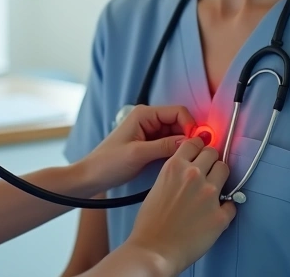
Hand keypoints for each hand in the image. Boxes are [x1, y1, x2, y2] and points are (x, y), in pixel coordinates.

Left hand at [77, 105, 195, 192]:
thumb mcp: (138, 154)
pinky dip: (176, 151)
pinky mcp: (150, 144)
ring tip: (189, 160)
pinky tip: (179, 162)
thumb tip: (191, 141)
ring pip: (176, 134)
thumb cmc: (108, 163)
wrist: (91, 177)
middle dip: (189, 135)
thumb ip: (165, 146)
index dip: (190, 125)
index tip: (197, 143)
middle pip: (179, 122)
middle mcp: (149, 119)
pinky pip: (170, 143)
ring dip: (183, 144)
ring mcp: (149, 132)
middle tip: (196, 154)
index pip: (178, 112)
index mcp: (144, 114)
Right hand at [125, 137, 236, 273]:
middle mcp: (194, 175)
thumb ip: (174, 174)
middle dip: (210, 161)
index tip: (200, 151)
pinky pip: (232, 203)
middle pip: (213, 153)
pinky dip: (225, 208)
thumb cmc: (149, 223)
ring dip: (220, 178)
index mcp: (175, 167)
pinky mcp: (220, 215)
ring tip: (212, 190)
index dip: (199, 147)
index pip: (195, 142)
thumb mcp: (157, 186)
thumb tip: (188, 171)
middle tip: (207, 172)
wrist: (153, 250)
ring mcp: (210, 194)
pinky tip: (215, 214)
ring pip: (225, 170)